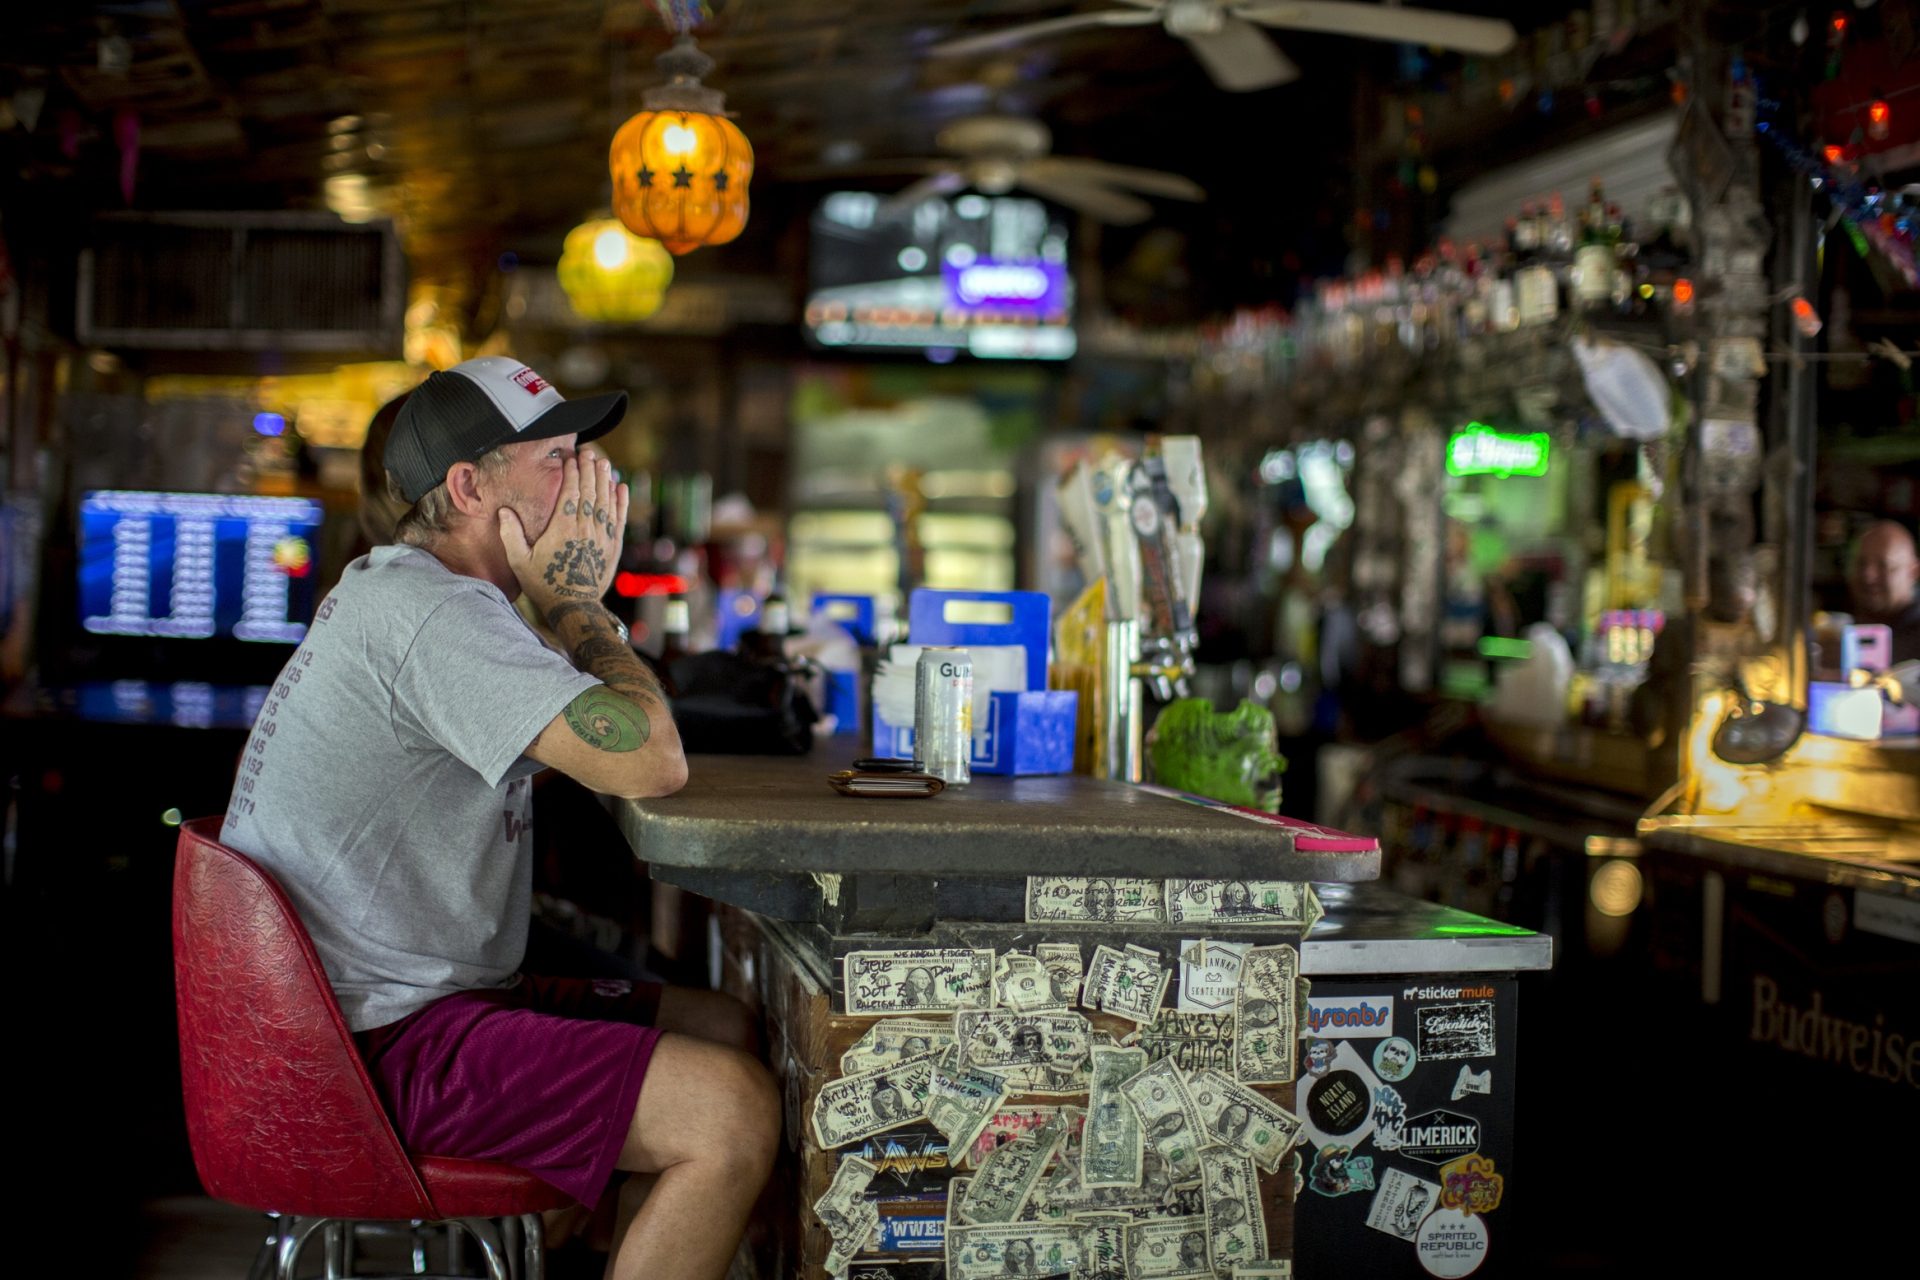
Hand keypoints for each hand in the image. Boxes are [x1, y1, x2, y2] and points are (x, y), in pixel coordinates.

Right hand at [499, 447, 628, 615]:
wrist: (573, 607)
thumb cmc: (543, 584)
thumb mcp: (519, 561)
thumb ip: (510, 534)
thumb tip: (504, 511)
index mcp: (562, 529)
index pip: (570, 492)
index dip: (571, 472)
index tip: (570, 457)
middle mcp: (585, 529)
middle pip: (590, 492)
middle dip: (589, 469)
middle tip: (588, 452)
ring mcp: (601, 537)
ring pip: (606, 502)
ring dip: (605, 480)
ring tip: (603, 462)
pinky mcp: (613, 547)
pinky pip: (619, 519)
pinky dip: (621, 502)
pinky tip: (621, 487)